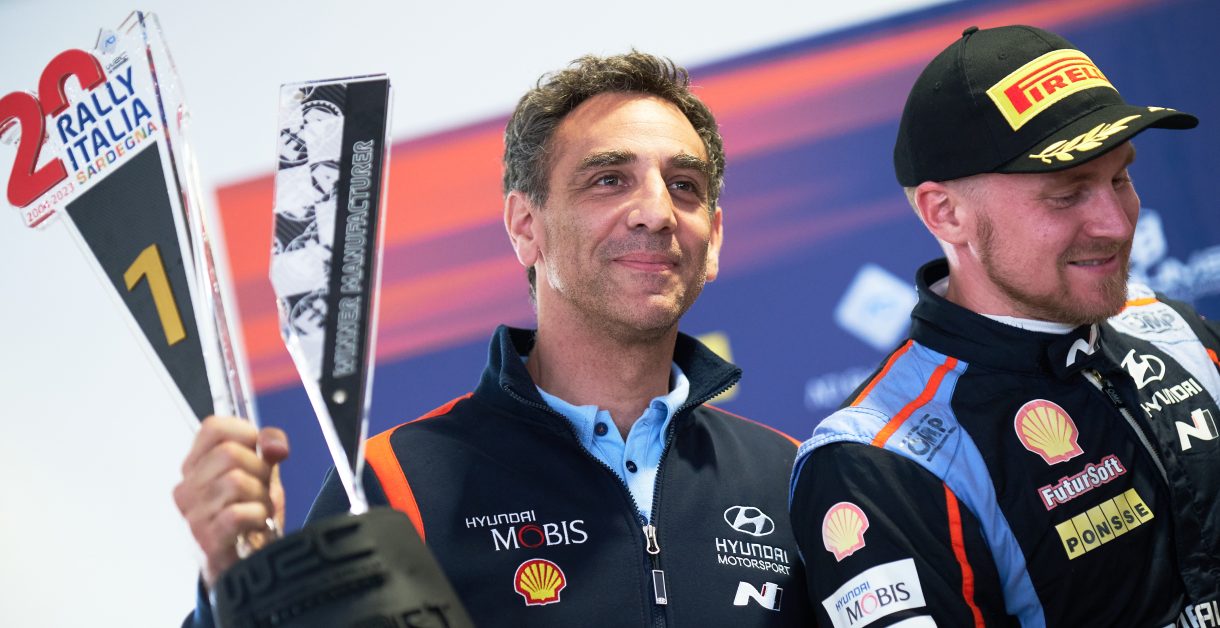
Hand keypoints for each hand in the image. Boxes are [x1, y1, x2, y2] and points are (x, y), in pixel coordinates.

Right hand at [172, 415, 289, 587]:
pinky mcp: (206, 539)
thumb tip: (273, 444)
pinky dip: (257, 516)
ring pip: (236, 481)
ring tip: (258, 511)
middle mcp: (187, 488)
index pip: (213, 427)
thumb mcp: (263, 473)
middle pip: (229, 454)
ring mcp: (193, 515)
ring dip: (261, 497)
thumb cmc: (251, 515)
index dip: (246, 433)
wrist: (248, 563)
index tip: (260, 452)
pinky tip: (255, 525)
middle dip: (260, 471)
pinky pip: (238, 512)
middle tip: (261, 491)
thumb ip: (269, 448)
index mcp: (196, 466)